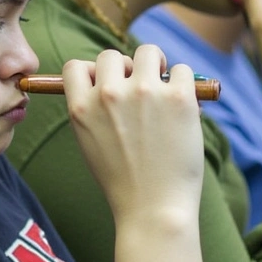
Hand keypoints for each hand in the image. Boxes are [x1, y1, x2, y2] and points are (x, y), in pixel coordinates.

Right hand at [62, 47, 204, 218]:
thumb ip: (93, 111)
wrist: (154, 210)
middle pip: (111, 56)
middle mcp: (109, 94)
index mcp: (81, 108)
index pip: (76, 66)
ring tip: (164, 89)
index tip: (107, 87)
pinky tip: (183, 108)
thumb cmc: (123, 183)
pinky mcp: (178, 96)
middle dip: (126, 69)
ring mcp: (144, 92)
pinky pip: (183, 70)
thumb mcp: (91, 145)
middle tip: (140, 91)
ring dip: (156, 66)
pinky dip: (184, 84)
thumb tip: (109, 81)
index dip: (92, 73)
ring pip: (148, 52)